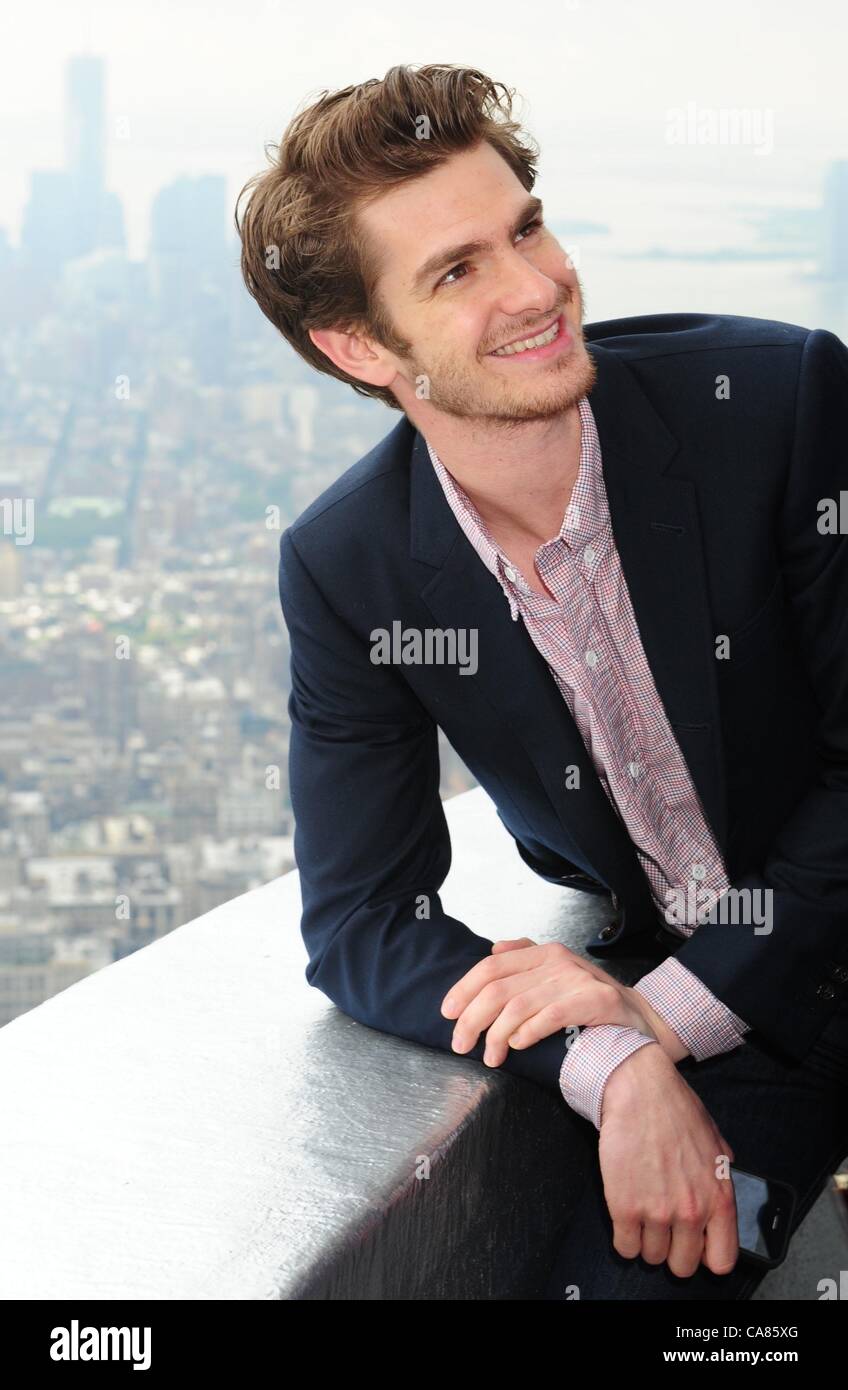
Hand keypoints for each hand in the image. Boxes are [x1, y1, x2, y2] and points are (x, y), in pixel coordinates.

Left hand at [440, 937, 661, 1066]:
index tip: (447, 1013)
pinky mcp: (596, 1000)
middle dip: (472, 1019)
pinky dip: (527, 1032)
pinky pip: (550, 1016)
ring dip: (496, 1036)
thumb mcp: (559, 974)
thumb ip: (526, 958)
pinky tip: (517, 1045)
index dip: (464, 989)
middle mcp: (558, 961)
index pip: (491, 966)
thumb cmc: (592, 1003)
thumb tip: (492, 948)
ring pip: (518, 1006)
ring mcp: (577, 980)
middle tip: (460, 1044)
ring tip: (490, 1057)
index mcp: (544, 952)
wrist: (644, 1019)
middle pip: (498, 988)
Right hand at [598, 1044, 738, 1277]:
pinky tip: (625, 1215)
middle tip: (663, 1228)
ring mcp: (657, 1212)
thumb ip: (721, 1176)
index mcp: (719, 1198)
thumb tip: (720, 1195)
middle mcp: (691, 1211)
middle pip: (681, 1266)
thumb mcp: (715, 1143)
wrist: (640, 1089)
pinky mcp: (624, 1208)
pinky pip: (625, 1248)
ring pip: (651, 1257)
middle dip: (672, 1249)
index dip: (705, 1255)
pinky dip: (624, 1238)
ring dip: (645, 1240)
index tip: (694, 1246)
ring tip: (642, 1213)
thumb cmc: (675, 1109)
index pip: (721, 1260)